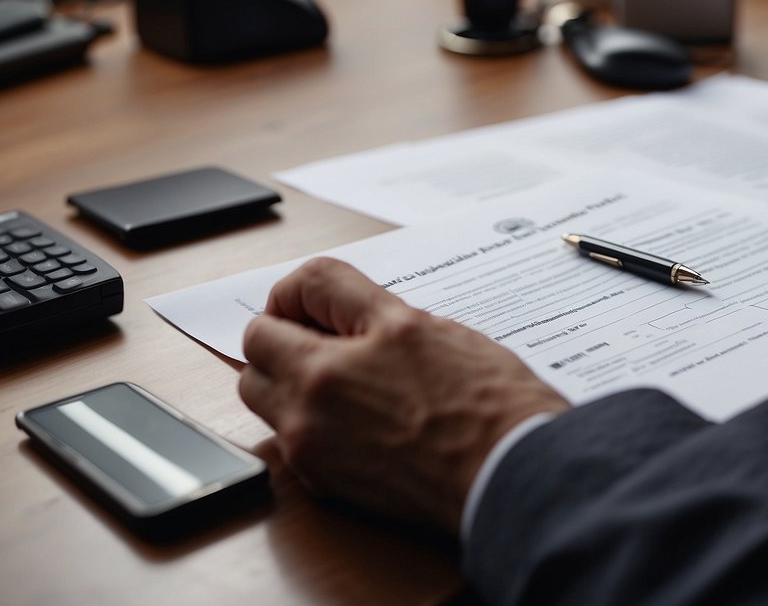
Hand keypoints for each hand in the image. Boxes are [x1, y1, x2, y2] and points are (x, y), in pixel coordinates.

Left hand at [239, 258, 569, 533]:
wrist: (510, 474)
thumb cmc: (489, 404)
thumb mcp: (427, 327)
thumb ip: (366, 311)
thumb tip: (334, 307)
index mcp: (343, 351)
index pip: (300, 287)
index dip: (306, 287)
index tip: (320, 301)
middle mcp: (314, 398)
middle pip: (256, 345)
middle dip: (283, 333)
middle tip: (325, 336)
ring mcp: (312, 444)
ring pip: (261, 394)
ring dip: (285, 377)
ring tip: (339, 377)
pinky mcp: (323, 480)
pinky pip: (287, 436)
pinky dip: (306, 419)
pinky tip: (355, 416)